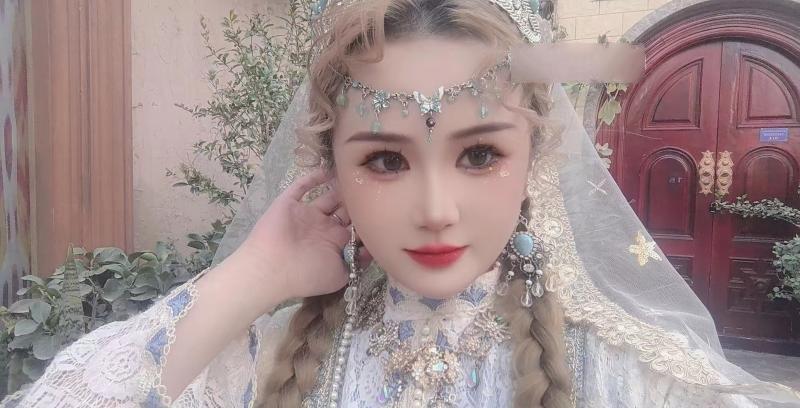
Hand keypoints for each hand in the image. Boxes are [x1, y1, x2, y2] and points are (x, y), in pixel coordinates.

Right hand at [224, 169, 370, 310]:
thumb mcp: (340, 275)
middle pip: (343, 209)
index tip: (380, 209)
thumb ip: (358, 262)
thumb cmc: (307, 274)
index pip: (353, 227)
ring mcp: (306, 213)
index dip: (365, 219)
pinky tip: (330, 169)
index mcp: (333, 243)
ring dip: (340, 187)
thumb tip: (373, 250)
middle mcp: (321, 226)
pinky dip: (314, 177)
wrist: (272, 269)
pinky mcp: (290, 203)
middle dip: (356, 201)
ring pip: (327, 196)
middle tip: (372, 188)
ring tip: (356, 176)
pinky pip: (302, 186)